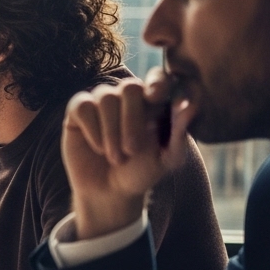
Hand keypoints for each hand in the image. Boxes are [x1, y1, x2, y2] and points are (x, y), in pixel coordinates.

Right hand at [62, 67, 195, 239]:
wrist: (109, 192)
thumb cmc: (142, 172)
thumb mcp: (168, 158)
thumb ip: (180, 133)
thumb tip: (190, 106)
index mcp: (154, 102)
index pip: (158, 78)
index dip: (156, 82)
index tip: (155, 98)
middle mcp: (127, 96)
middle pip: (130, 87)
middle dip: (132, 120)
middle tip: (132, 150)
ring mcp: (101, 101)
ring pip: (106, 97)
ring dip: (111, 131)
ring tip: (116, 157)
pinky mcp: (79, 110)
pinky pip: (83, 106)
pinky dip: (92, 129)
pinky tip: (97, 147)